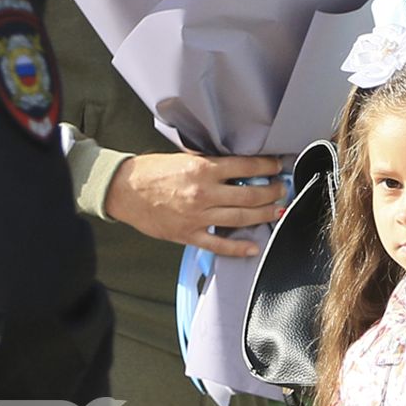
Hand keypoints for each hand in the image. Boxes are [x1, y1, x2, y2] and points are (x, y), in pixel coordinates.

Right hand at [104, 153, 285, 256]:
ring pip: (240, 218)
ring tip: (277, 211)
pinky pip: (218, 244)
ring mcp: (197, 216)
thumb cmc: (150, 172)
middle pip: (249, 195)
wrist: (124, 191)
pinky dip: (238, 248)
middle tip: (282, 189)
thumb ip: (208, 164)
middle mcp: (203, 193)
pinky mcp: (188, 234)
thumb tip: (235, 166)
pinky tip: (253, 247)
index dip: (266, 167)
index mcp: (202, 169)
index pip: (244, 167)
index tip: (277, 167)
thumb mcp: (182, 158)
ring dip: (263, 215)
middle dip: (271, 192)